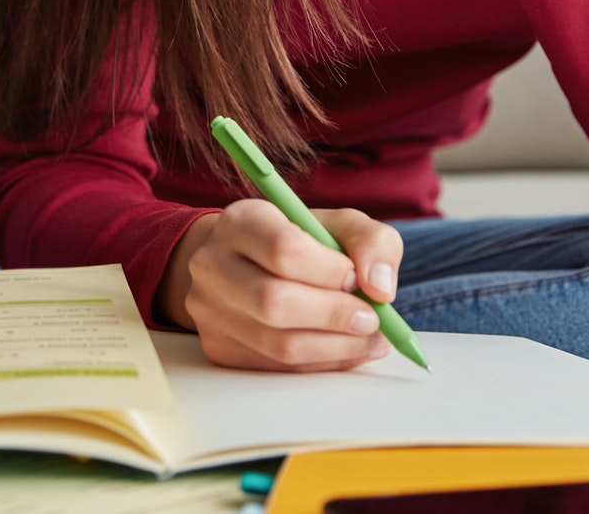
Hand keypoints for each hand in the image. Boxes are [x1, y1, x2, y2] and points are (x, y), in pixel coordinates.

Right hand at [155, 200, 402, 371]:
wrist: (241, 264)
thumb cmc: (296, 242)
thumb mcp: (337, 225)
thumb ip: (370, 242)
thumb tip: (379, 288)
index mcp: (241, 221)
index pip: (284, 250)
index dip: (330, 271)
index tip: (356, 277)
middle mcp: (212, 264)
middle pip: (274, 302)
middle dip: (335, 316)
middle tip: (371, 319)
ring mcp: (209, 310)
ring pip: (278, 344)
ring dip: (336, 348)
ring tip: (368, 338)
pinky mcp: (218, 347)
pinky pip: (277, 368)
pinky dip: (321, 363)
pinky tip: (343, 349)